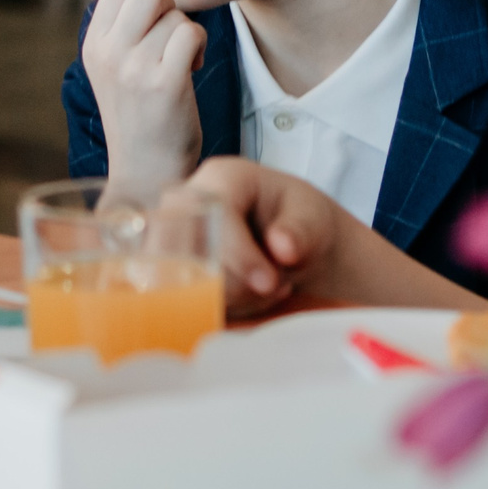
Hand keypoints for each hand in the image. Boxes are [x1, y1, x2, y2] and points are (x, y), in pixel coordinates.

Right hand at [82, 0, 205, 199]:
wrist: (146, 172)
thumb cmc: (140, 113)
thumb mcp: (114, 68)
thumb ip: (124, 27)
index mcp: (93, 46)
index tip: (158, 15)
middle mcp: (109, 54)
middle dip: (169, 4)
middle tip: (171, 34)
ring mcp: (135, 69)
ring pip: (175, 14)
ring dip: (186, 33)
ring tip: (179, 61)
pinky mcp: (165, 84)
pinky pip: (191, 33)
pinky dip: (199, 46)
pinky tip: (191, 69)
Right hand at [180, 157, 349, 317]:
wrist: (295, 248)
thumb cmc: (301, 221)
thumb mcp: (314, 218)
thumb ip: (301, 231)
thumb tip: (282, 247)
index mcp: (220, 178)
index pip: (213, 214)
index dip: (239, 253)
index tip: (269, 282)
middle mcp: (185, 206)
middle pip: (188, 250)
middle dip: (234, 282)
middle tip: (275, 286)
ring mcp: (173, 241)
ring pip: (184, 283)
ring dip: (232, 299)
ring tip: (270, 289)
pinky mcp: (173, 275)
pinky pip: (187, 304)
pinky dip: (225, 310)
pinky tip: (253, 300)